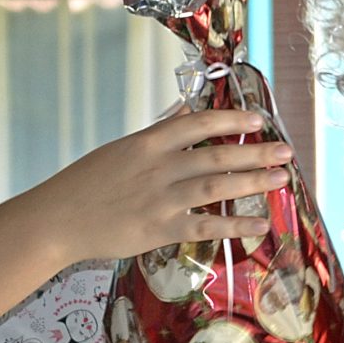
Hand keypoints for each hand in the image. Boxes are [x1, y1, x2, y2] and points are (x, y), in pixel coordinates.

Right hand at [22, 107, 289, 265]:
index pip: (199, 123)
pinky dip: (235, 224)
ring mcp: (161, 198)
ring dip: (254, 181)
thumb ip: (156, 134)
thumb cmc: (84, 184)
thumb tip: (182, 113)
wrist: (57, 220)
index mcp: (148, 143)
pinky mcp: (160, 229)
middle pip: (218, 154)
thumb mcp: (119, 150)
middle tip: (286, 151)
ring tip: (281, 178)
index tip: (258, 119)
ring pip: (217, 185)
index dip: (232, 119)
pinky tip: (260, 224)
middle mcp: (159, 167)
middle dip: (257, 151)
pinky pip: (206, 225)